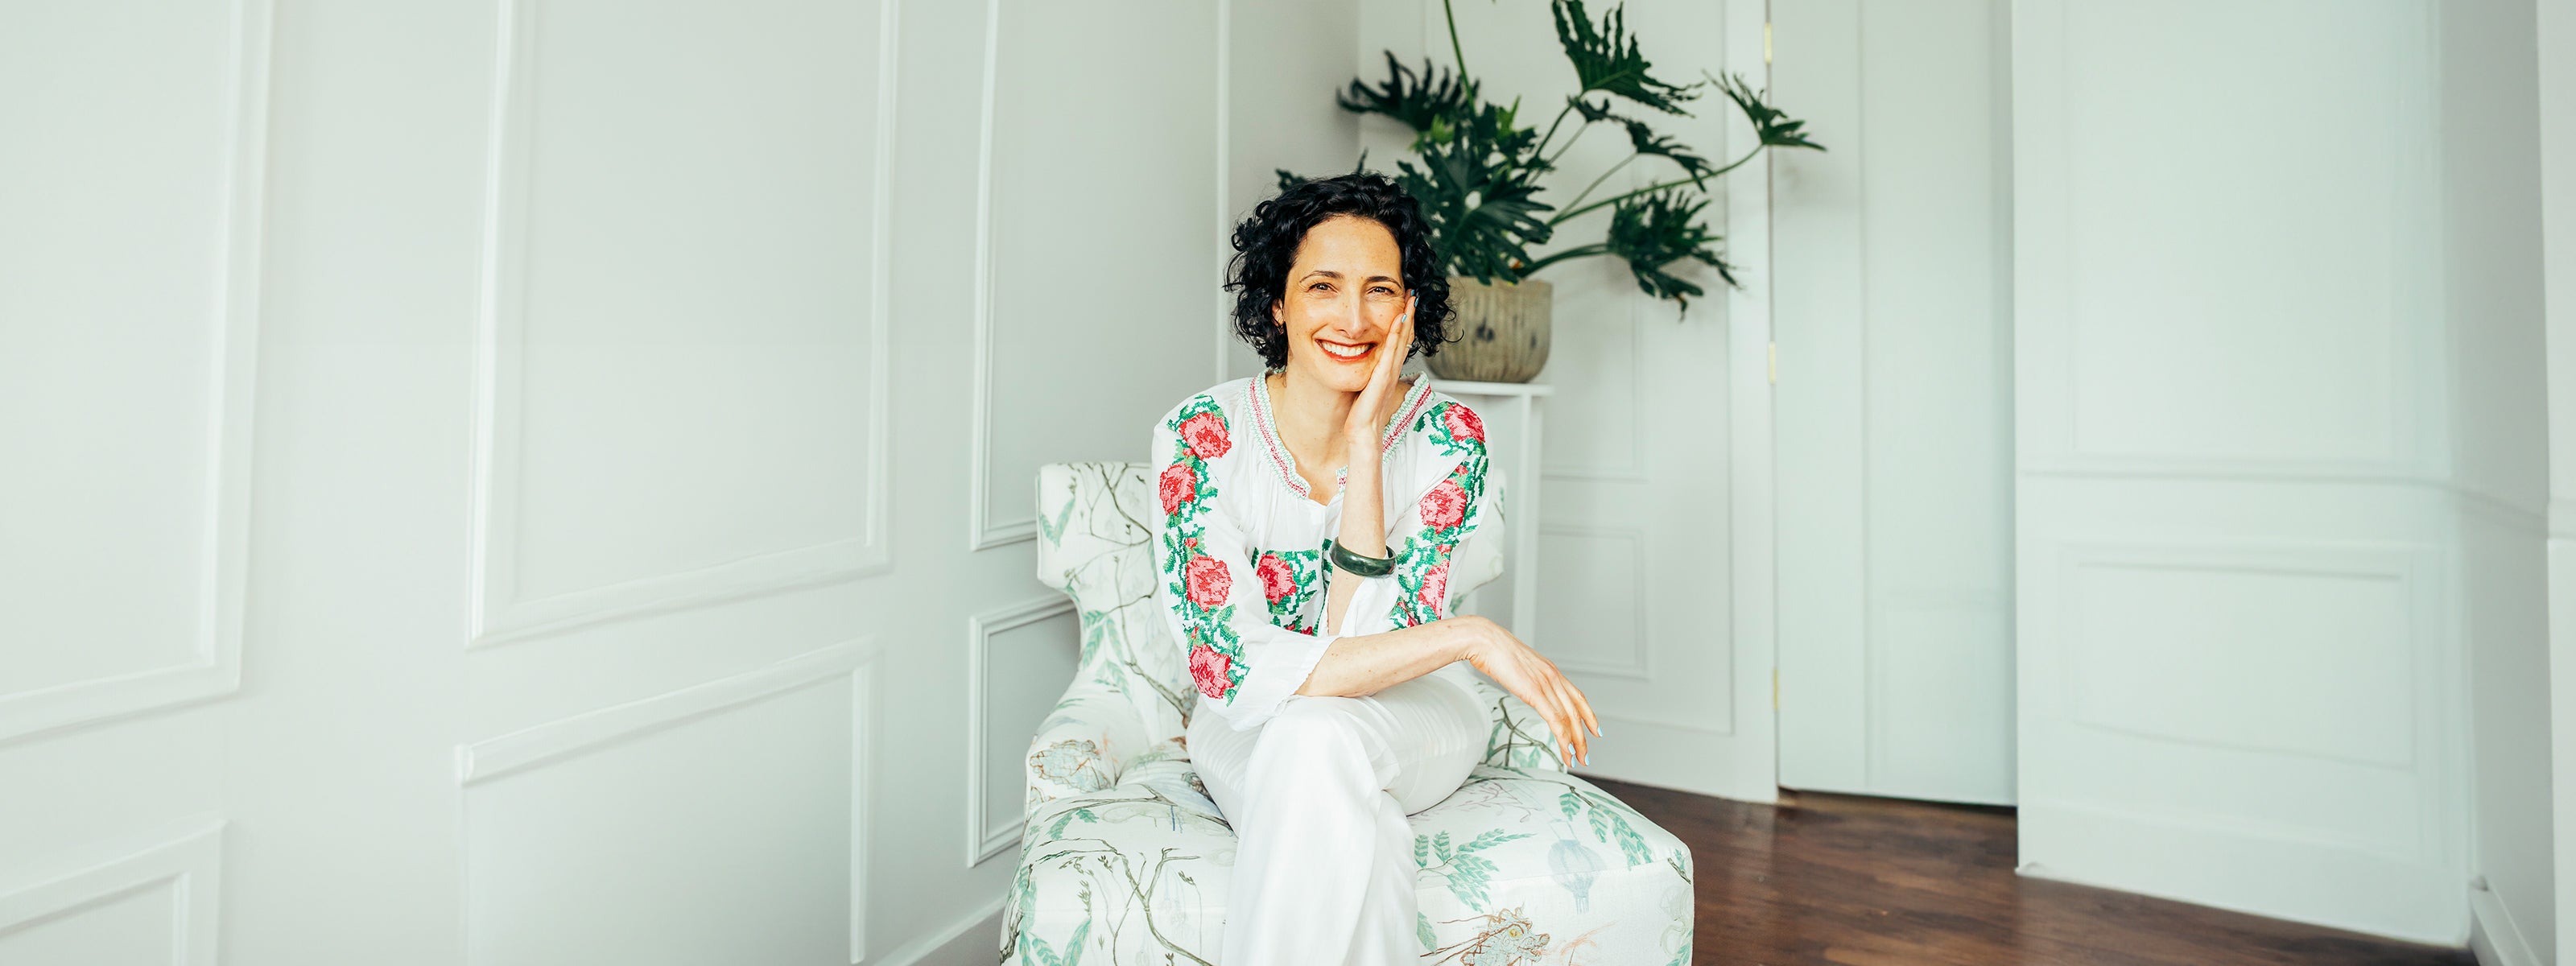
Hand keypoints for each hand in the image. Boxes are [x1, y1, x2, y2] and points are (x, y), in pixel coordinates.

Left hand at [1343, 294, 1418, 443]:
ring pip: (1401, 340)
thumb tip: (1361, 360)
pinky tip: (1398, 320)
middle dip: (1409, 314)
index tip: (1405, 304)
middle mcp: (1392, 369)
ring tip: (1410, 300)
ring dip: (1406, 319)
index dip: (1404, 322)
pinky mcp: (1382, 377)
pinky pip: (1390, 352)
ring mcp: (1389, 372)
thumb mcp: (1365, 387)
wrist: (1363, 432)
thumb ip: (1368, 373)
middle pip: (1405, 336)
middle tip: (1413, 294)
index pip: (1399, 341)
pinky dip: (1395, 335)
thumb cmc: (1362, 413)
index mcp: (1388, 371)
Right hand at [1452, 616, 1599, 767]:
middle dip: (1583, 737)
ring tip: (1576, 759)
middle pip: (1576, 712)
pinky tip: (1565, 749)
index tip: (1594, 729)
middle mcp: (1553, 677)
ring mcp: (1545, 684)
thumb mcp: (1518, 666)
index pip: (1577, 696)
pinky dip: (1562, 736)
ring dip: (1575, 742)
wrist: (1485, 641)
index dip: (1588, 714)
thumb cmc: (1495, 650)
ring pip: (1568, 719)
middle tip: (1585, 755)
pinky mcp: (1535, 692)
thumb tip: (1525, 686)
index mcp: (1550, 671)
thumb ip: (1527, 677)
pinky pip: (1554, 719)